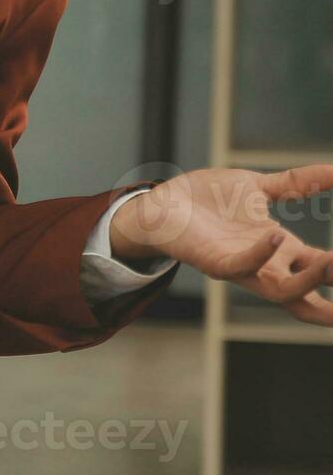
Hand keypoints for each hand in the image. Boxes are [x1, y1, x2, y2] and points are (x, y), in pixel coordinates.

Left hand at [110, 166, 332, 325]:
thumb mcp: (259, 187)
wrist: (159, 203)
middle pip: (309, 291)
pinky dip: (262, 254)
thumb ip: (298, 183)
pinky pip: (242, 266)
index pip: (323, 269)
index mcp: (280, 249)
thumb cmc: (206, 200)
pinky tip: (278, 234)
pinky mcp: (213, 262)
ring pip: (282, 289)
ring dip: (310, 278)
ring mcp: (240, 266)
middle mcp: (265, 264)